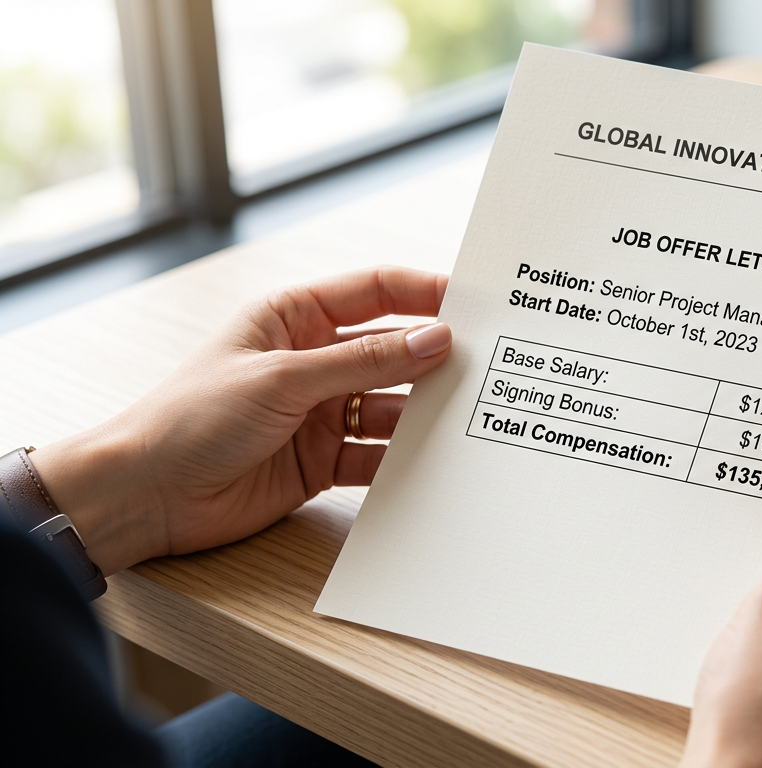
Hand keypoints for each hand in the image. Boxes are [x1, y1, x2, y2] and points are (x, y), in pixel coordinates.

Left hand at [29, 267, 451, 574]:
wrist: (144, 496)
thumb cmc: (190, 418)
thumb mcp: (283, 378)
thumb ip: (364, 361)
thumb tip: (434, 340)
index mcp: (294, 318)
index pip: (375, 292)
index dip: (424, 293)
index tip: (473, 303)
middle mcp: (312, 361)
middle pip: (391, 351)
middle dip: (434, 358)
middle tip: (486, 364)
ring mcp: (318, 413)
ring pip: (390, 405)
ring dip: (422, 412)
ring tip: (465, 417)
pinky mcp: (321, 462)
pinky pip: (376, 455)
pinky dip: (402, 459)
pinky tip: (431, 461)